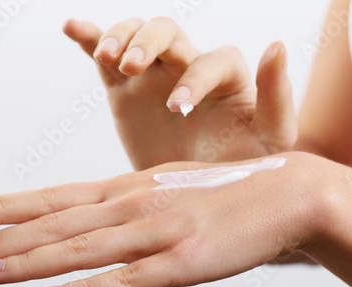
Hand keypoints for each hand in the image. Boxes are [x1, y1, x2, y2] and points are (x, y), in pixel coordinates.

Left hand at [0, 152, 331, 286]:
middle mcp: (138, 205)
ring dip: (31, 260)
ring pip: (84, 249)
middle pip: (60, 223)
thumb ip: (134, 203)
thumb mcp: (172, 187)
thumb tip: (99, 217)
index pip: (60, 197)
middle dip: (4, 236)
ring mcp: (161, 233)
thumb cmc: (228, 191)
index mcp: (135, 187)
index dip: (12, 205)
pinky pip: (130, 279)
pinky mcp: (186, 262)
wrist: (284, 193)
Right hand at [63, 18, 296, 169]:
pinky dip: (88, 37)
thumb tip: (278, 44)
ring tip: (108, 59)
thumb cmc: (241, 168)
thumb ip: (277, 97)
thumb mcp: (269, 140)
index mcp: (227, 79)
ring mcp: (155, 78)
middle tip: (133, 67)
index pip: (210, 61)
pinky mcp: (126, 93)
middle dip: (148, 44)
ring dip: (119, 37)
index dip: (194, 78)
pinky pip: (104, 59)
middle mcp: (189, 70)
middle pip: (167, 33)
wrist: (202, 194)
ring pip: (135, 35)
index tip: (177, 109)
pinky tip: (73, 28)